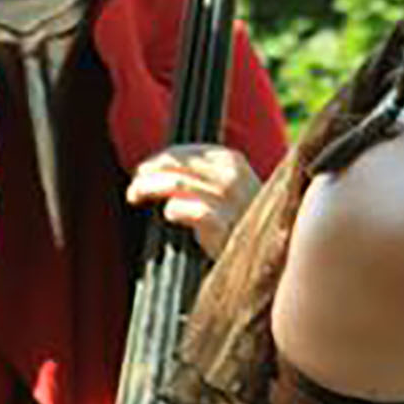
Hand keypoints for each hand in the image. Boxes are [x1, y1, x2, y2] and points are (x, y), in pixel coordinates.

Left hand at [125, 144, 261, 258]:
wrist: (269, 252)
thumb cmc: (240, 218)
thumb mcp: (228, 186)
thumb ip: (200, 173)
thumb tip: (155, 166)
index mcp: (232, 160)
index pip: (184, 151)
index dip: (158, 160)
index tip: (142, 172)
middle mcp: (231, 175)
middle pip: (175, 165)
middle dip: (147, 174)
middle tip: (133, 188)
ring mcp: (228, 200)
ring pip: (175, 185)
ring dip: (147, 189)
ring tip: (134, 197)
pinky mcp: (222, 224)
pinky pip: (184, 210)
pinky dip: (171, 210)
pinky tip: (168, 215)